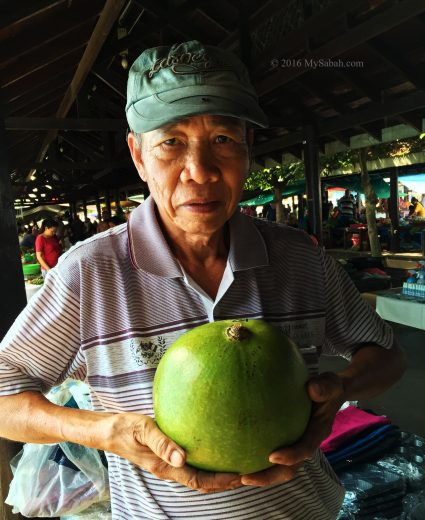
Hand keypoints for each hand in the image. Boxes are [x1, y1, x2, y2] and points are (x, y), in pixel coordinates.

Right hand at [104, 412, 240, 492]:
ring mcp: (166, 464)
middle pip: (201, 482)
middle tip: (246, 474)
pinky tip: (213, 451)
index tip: (239, 477)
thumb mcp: (143, 430)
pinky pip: (189, 464)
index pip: (197, 480)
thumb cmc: (126, 428)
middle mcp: (168, 468)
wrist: (109, 431)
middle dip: (223, 482)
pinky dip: (204, 463)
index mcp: (164, 466)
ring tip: (235, 466)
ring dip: (215, 475)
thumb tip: (182, 458)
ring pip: (196, 475)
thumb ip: (162, 443)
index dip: (219, 481)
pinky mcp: (165, 456)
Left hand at [241, 372, 344, 486]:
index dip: (291, 456)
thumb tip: (312, 388)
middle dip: (268, 476)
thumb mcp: (330, 383)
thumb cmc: (328, 388)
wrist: (330, 393)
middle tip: (245, 478)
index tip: (272, 457)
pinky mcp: (288, 441)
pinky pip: (273, 455)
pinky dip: (257, 461)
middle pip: (289, 469)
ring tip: (237, 476)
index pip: (305, 449)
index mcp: (317, 432)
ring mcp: (297, 445)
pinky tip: (239, 458)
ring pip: (280, 468)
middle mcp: (307, 443)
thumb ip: (324, 387)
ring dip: (260, 474)